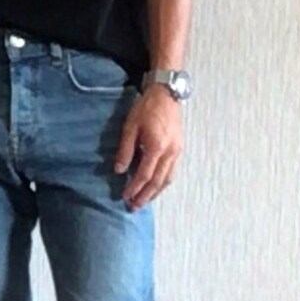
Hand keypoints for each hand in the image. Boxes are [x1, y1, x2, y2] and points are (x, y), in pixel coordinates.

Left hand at [114, 85, 183, 208]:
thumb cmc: (146, 107)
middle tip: (134, 207)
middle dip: (145, 196)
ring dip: (155, 193)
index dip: (134, 188)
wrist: (167, 93)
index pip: (144, 175)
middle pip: (157, 182)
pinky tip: (156, 187)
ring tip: (144, 201)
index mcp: (156, 146)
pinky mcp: (180, 149)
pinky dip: (164, 183)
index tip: (125, 196)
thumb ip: (125, 150)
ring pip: (167, 179)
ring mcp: (177, 151)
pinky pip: (172, 172)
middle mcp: (170, 152)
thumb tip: (119, 171)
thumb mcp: (130, 127)